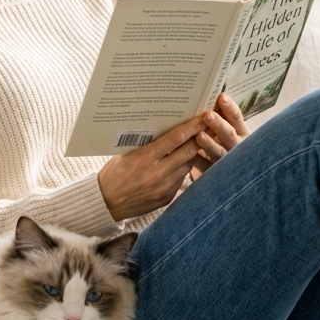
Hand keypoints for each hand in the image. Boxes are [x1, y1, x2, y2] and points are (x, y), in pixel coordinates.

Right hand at [96, 94, 247, 221]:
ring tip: (204, 139)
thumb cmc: (114, 173)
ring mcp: (164, 187)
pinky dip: (185, 167)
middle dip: (202, 136)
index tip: (204, 116)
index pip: (175, 139)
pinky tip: (187, 159)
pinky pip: (181, 179)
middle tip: (213, 123)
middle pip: (188, 151)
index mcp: (144, 158)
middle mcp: (157, 173)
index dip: (193, 126)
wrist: (106, 203)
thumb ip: (148, 143)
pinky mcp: (167, 197)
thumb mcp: (126, 153)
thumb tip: (168, 127)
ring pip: (188, 164)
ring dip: (196, 151)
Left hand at [189, 92, 248, 182]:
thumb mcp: (227, 129)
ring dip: (210, 144)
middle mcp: (237, 146)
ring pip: (220, 152)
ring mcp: (228, 161)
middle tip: (207, 115)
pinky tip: (191, 158)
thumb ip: (221, 117)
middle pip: (229, 134)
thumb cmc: (224, 141)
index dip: (230, 108)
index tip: (221, 96)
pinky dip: (200, 162)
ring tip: (199, 136)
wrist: (231, 170)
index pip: (236, 118)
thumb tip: (209, 97)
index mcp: (241, 132)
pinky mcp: (218, 174)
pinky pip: (208, 168)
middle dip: (219, 124)